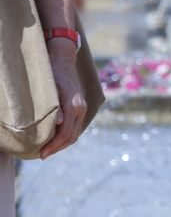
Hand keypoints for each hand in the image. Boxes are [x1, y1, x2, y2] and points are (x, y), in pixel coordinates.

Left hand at [38, 40, 86, 158]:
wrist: (63, 60)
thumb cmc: (52, 75)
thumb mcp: (51, 90)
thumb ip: (55, 107)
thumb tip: (58, 123)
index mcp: (74, 106)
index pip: (66, 133)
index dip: (54, 145)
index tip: (41, 153)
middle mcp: (81, 108)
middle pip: (72, 136)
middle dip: (57, 148)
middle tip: (42, 155)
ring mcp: (82, 108)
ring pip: (75, 133)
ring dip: (62, 144)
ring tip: (48, 150)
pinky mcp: (80, 107)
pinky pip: (76, 127)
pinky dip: (67, 136)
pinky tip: (56, 139)